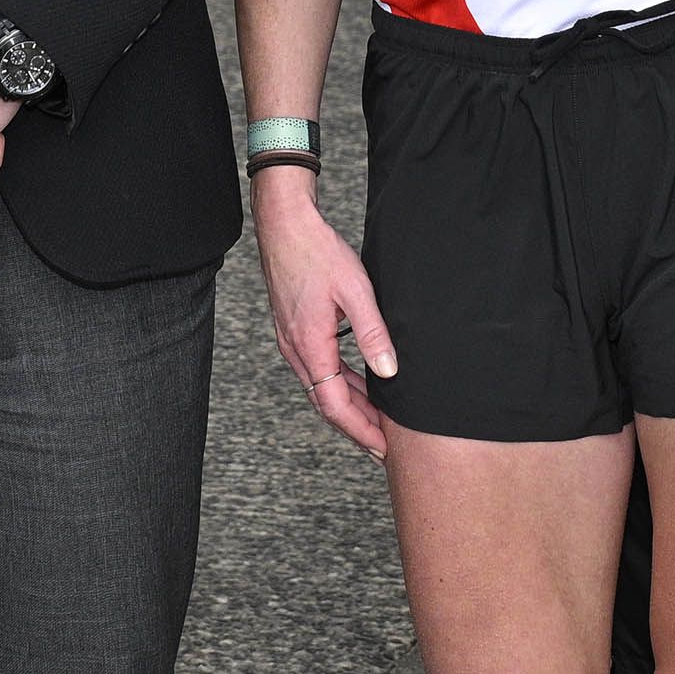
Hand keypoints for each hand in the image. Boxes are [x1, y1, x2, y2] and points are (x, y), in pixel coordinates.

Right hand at [255, 167, 398, 456]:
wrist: (285, 225)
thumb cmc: (318, 252)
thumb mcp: (356, 291)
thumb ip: (372, 333)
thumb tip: (389, 373)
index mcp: (309, 345)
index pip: (334, 405)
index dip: (360, 430)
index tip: (382, 448)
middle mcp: (295, 349)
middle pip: (326, 403)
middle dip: (356, 427)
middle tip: (386, 446)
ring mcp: (291, 341)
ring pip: (321, 388)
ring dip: (349, 407)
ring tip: (377, 422)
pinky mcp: (294, 331)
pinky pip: (317, 370)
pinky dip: (339, 385)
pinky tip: (359, 386)